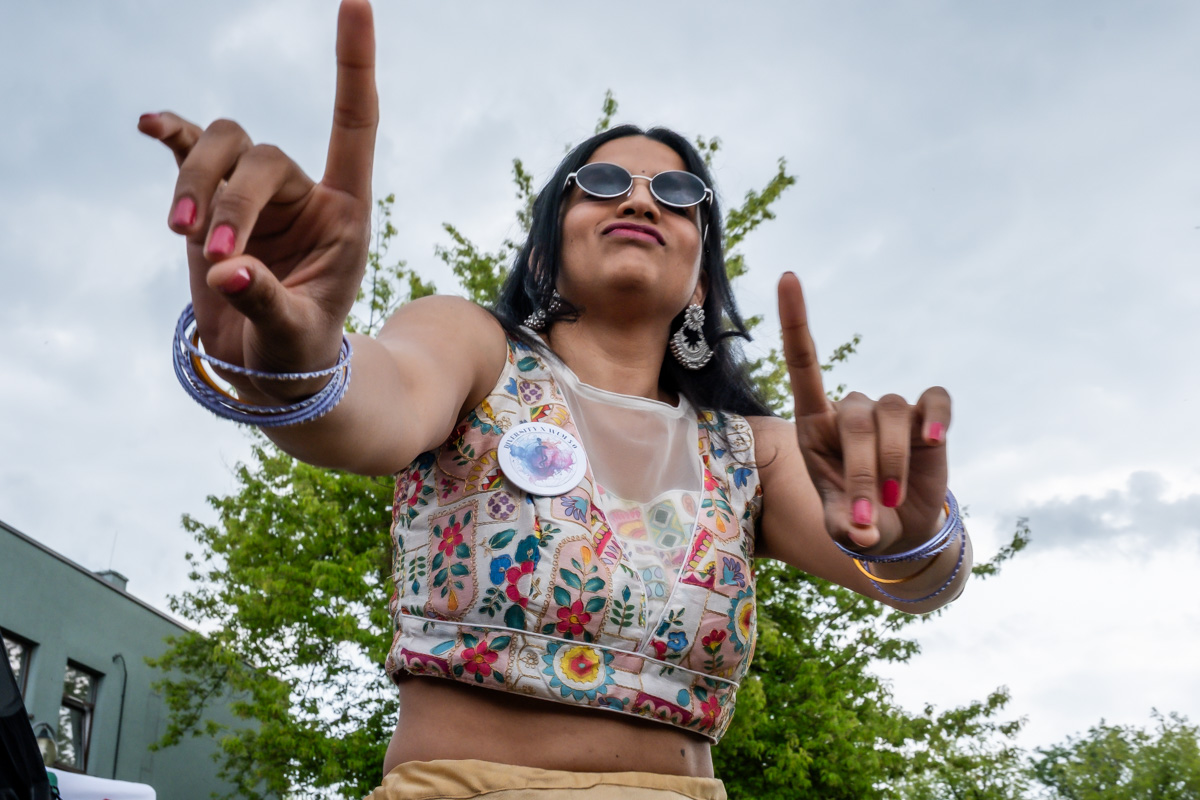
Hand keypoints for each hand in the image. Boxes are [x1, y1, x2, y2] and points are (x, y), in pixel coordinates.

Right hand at [138, 0, 377, 399]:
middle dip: (230, 202)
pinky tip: (150, 124)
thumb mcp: (295, 334)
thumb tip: (228, 272)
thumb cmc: (298, 350)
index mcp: (345, 213)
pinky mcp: (214, 199)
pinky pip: (191, 150)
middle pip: (262, 154)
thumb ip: (268, 301)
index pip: (354, 127)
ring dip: (195, 183)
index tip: (357, 2)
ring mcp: (258, 192)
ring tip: (179, 236)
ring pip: (222, 146)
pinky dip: (172, 136)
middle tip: (215, 258)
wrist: (270, 368)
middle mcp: (304, 192)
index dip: (354, 67)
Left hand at [778, 272, 950, 549]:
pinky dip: (937, 418)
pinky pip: (934, 402)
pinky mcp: (926, 418)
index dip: (795, 322)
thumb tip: (864, 533)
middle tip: (870, 515)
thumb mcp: (843, 529)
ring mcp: (889, 412)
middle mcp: (849, 411)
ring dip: (893, 464)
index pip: (802, 363)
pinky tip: (935, 441)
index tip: (787, 277)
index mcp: (814, 424)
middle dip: (863, 471)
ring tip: (893, 501)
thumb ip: (846, 528)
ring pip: (891, 416)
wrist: (899, 530)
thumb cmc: (858, 520)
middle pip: (855, 417)